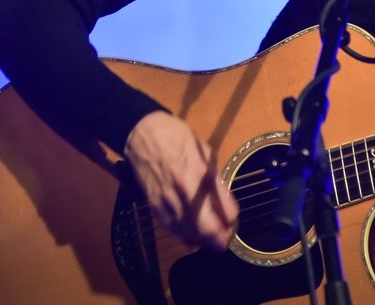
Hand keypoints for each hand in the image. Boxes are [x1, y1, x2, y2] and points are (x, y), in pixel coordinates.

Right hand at [123, 111, 238, 250]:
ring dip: (202, 240)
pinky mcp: (154, 206)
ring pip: (190, 235)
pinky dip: (184, 234)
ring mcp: (169, 201)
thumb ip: (215, 179)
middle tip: (224, 239)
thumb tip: (224, 204)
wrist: (143, 134)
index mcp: (203, 174)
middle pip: (210, 230)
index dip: (232, 219)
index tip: (231, 219)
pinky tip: (190, 231)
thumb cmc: (177, 138)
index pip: (227, 211)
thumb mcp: (205, 152)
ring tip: (208, 237)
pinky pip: (173, 229)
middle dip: (220, 239)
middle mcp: (187, 191)